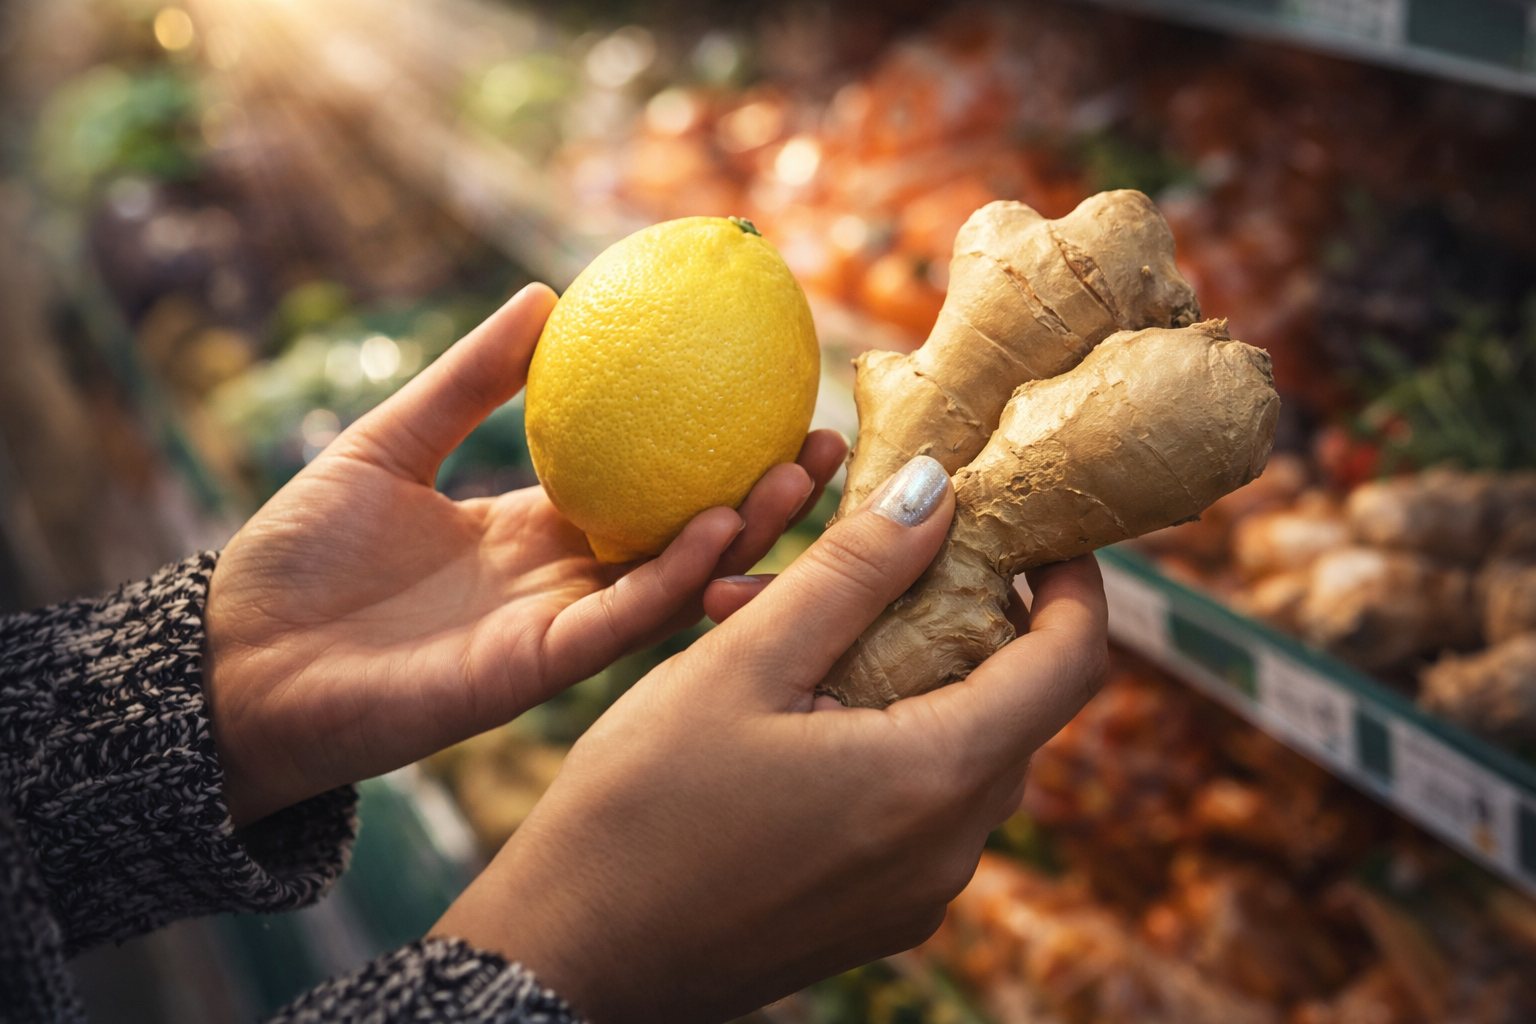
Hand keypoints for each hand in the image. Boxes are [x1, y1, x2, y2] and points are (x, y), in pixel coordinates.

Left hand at [205, 284, 845, 826]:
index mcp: (534, 528)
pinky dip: (676, 580)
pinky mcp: (538, 671)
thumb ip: (465, 382)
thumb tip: (542, 295)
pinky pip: (623, 622)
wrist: (238, 661)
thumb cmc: (300, 556)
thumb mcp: (387, 443)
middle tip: (825, 437)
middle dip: (761, 494)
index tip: (770, 391)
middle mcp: (562, 579)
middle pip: (685, 532)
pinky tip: (718, 528)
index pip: (645, 483)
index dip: (709, 446)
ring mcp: (558, 627)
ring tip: (802, 475)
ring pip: (676, 580)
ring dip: (744, 533)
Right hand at [431, 456, 1107, 1022]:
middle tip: (847, 568)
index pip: (1070, 663)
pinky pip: (913, 802)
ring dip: (894, 672)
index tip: (1034, 530)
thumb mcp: (741, 664)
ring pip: (952, 746)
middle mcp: (949, 849)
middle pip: (1007, 700)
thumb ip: (852, 570)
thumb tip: (937, 489)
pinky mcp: (877, 914)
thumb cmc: (638, 810)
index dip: (1072, 583)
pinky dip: (873, 736)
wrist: (568, 958)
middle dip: (944, 616)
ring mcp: (916, 893)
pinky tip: (778, 713)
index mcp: (933, 779)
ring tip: (771, 632)